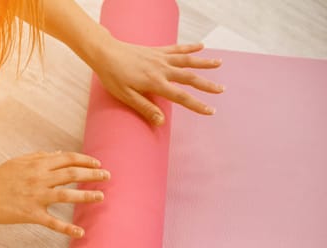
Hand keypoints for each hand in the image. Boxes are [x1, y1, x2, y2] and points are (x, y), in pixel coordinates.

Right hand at [0, 151, 109, 237]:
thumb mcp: (19, 161)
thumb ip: (39, 157)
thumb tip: (58, 154)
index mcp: (37, 164)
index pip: (68, 159)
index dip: (85, 160)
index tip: (97, 163)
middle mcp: (39, 178)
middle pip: (72, 174)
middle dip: (92, 175)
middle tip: (107, 176)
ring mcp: (36, 197)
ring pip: (67, 196)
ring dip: (86, 196)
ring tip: (101, 197)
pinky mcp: (31, 214)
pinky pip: (53, 222)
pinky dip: (67, 228)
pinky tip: (80, 232)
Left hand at [92, 40, 223, 124]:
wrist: (105, 53)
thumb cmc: (113, 76)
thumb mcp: (126, 96)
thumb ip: (145, 108)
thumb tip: (161, 122)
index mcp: (155, 83)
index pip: (181, 97)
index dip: (197, 105)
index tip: (210, 111)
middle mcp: (162, 69)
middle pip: (189, 78)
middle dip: (207, 85)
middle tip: (222, 90)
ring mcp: (160, 58)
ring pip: (187, 60)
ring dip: (204, 63)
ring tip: (219, 64)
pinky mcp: (157, 50)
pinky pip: (177, 49)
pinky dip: (189, 47)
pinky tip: (201, 46)